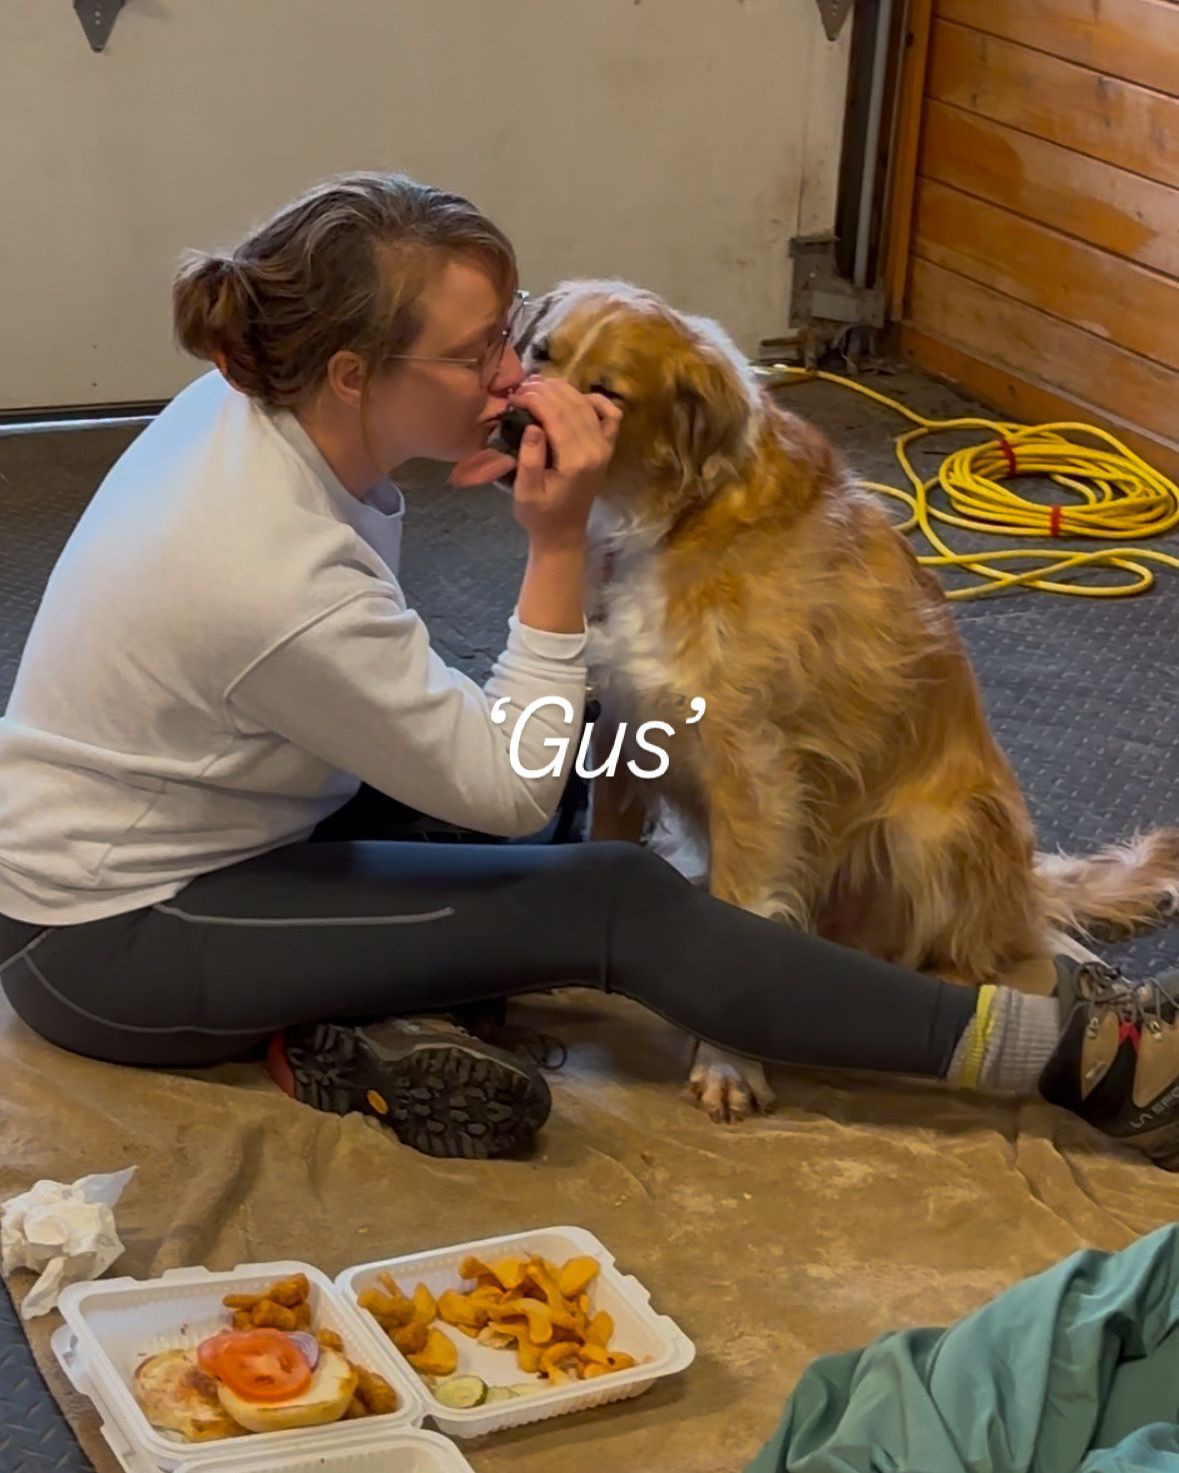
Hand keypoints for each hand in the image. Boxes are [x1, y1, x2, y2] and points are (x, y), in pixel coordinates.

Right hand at [510, 378, 622, 549]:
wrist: (564, 533)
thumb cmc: (540, 515)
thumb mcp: (525, 492)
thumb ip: (530, 459)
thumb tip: (533, 426)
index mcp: (576, 460)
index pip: (555, 414)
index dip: (533, 398)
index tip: (513, 394)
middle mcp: (596, 449)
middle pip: (571, 403)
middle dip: (544, 389)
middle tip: (521, 386)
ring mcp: (605, 447)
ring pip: (587, 403)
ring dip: (562, 389)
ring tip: (537, 386)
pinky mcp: (607, 447)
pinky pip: (610, 414)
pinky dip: (594, 400)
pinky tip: (574, 397)